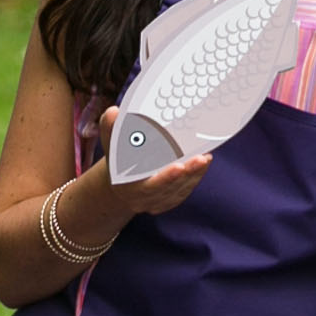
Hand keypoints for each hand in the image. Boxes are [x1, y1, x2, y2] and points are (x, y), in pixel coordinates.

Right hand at [88, 110, 211, 214]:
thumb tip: (113, 112)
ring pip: (178, 191)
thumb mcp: (111, 143)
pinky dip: (194, 178)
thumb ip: (110, 128)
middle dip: (186, 174)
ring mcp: (155, 203)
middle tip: (201, 158)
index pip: (148, 185)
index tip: (179, 166)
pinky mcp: (166, 202)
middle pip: (168, 189)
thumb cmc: (117, 158)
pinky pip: (182, 193)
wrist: (120, 184)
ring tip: (205, 158)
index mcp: (127, 186)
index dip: (165, 178)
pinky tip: (203, 163)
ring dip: (194, 175)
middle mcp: (141, 198)